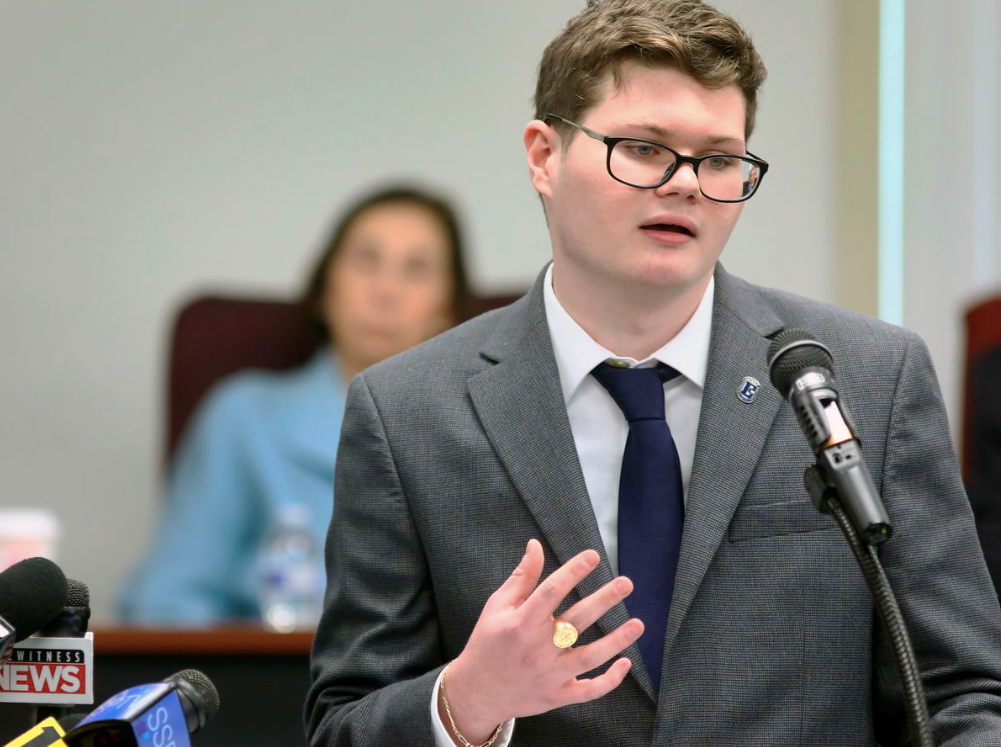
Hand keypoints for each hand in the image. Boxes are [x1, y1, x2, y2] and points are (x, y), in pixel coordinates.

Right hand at [440, 538, 642, 743]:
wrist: (476, 693)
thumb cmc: (488, 642)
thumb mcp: (497, 606)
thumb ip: (521, 577)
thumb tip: (535, 545)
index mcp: (520, 623)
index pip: (551, 592)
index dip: (573, 572)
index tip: (593, 555)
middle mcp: (537, 649)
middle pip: (576, 621)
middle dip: (603, 600)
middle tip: (626, 582)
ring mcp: (548, 675)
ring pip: (589, 657)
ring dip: (616, 640)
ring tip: (639, 623)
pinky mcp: (556, 696)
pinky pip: (588, 690)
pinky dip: (609, 680)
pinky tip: (626, 662)